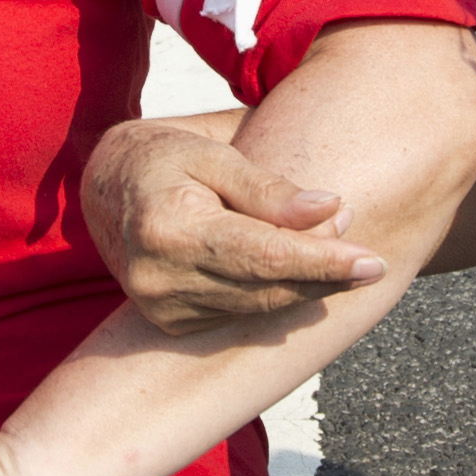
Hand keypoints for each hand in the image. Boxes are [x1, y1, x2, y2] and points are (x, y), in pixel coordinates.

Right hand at [82, 114, 381, 335]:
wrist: (106, 188)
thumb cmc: (166, 159)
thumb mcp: (214, 154)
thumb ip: (268, 187)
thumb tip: (330, 209)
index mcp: (169, 227)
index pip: (263, 256)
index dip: (322, 261)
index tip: (370, 260)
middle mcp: (159, 277)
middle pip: (265, 289)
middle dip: (324, 276)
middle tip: (368, 259)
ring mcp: (160, 306)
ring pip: (256, 308)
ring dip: (306, 287)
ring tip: (341, 256)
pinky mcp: (168, 321)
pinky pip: (238, 314)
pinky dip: (274, 297)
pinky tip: (299, 275)